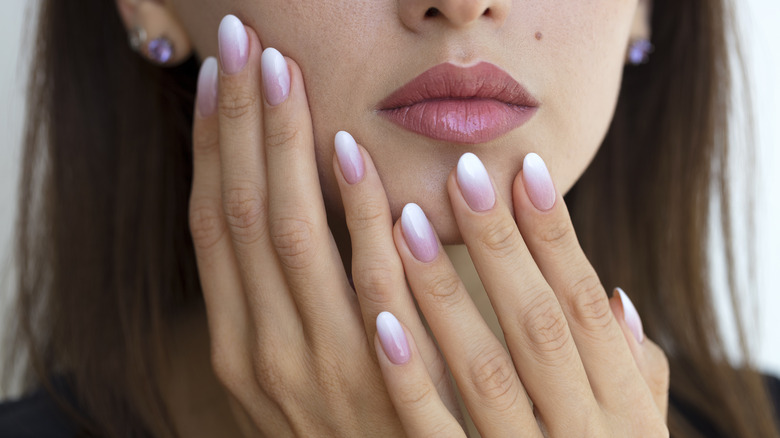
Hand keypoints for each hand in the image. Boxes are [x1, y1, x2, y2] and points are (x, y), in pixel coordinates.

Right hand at [187, 15, 461, 436]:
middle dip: (237, 124)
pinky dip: (354, 212)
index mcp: (236, 345)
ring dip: (282, 147)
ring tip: (283, 72)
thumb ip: (288, 303)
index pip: (212, 225)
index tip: (215, 81)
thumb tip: (289, 214)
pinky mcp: (379, 375)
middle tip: (243, 44)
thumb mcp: (295, 372)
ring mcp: (315, 365)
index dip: (208, 148)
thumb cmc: (345, 427)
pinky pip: (364, 278)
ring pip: (287, 233)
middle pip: (239, 213)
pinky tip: (350, 150)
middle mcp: (259, 351)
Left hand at [372, 152, 669, 436]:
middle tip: (460, 169)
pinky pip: (433, 432)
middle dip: (497, 243)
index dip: (556, 236)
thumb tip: (613, 297)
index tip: (525, 168)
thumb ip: (628, 371)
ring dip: (442, 291)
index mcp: (621, 410)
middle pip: (535, 323)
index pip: (583, 306)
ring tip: (404, 217)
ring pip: (479, 367)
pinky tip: (380, 318)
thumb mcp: (633, 433)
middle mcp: (580, 432)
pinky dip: (410, 377)